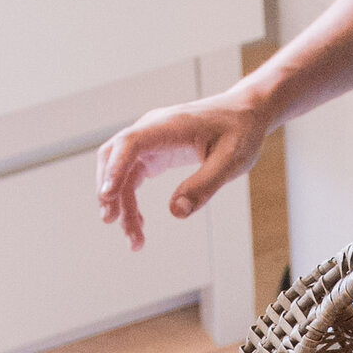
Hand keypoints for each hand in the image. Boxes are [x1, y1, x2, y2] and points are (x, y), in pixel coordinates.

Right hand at [96, 88, 267, 245]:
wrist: (246, 114)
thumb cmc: (241, 132)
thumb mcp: (231, 162)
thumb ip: (204, 185)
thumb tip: (176, 213)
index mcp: (170, 126)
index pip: (131, 143)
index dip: (115, 169)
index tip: (107, 197)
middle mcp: (152, 129)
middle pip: (114, 157)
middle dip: (110, 191)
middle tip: (113, 223)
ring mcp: (150, 140)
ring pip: (120, 171)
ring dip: (120, 203)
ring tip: (134, 238)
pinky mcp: (154, 152)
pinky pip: (131, 175)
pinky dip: (129, 199)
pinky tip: (138, 222)